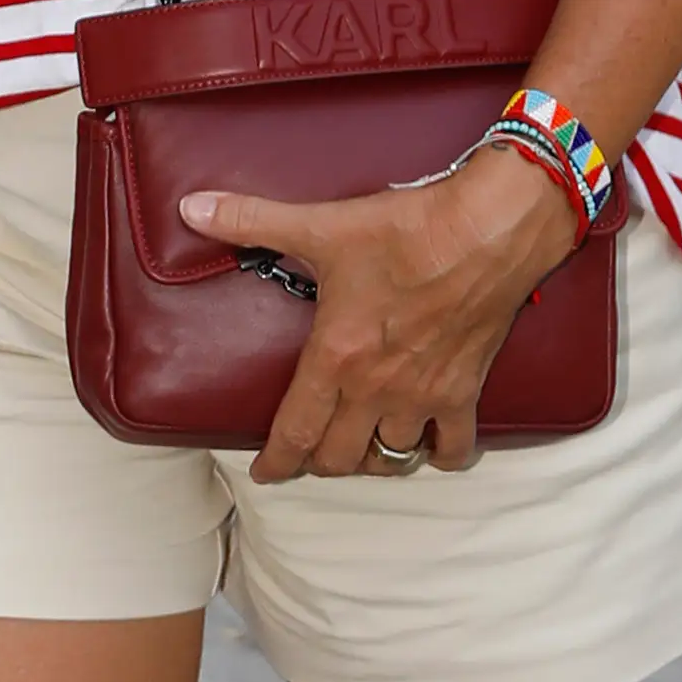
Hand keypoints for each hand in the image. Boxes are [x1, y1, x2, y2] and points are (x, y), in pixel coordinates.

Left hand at [179, 148, 579, 481]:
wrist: (489, 229)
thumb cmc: (407, 230)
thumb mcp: (323, 226)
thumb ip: (252, 221)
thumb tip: (192, 209)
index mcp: (336, 358)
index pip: (294, 432)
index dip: (275, 461)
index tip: (265, 472)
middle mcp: (376, 389)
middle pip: (338, 457)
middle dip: (318, 462)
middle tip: (309, 453)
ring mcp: (422, 396)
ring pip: (390, 460)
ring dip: (372, 461)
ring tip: (361, 449)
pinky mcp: (464, 391)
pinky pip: (452, 448)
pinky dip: (439, 456)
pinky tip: (429, 447)